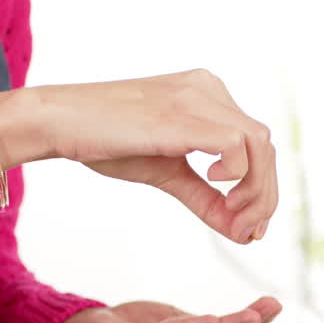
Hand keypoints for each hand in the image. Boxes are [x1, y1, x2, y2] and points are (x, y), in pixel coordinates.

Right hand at [0, 70, 277, 243]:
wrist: (60, 121)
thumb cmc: (106, 142)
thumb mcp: (167, 173)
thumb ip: (205, 198)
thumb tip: (241, 232)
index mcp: (207, 97)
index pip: (255, 144)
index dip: (262, 189)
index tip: (250, 229)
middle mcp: (209, 90)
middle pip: (264, 145)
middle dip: (263, 196)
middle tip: (246, 232)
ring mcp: (197, 97)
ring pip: (258, 143)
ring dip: (254, 190)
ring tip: (232, 217)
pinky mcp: (183, 114)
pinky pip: (235, 142)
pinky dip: (235, 173)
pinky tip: (213, 183)